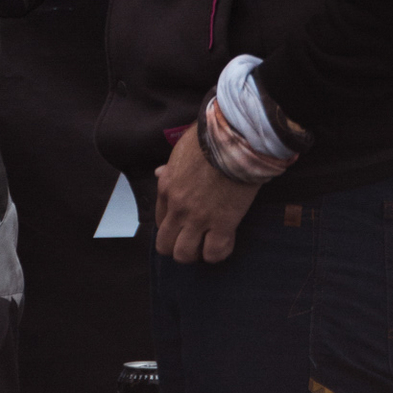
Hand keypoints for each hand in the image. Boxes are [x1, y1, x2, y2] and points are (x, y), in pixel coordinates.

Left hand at [154, 124, 257, 263]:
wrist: (233, 138)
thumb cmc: (209, 139)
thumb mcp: (181, 151)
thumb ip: (170, 167)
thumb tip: (159, 173)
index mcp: (166, 187)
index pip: (159, 221)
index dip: (172, 226)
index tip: (185, 224)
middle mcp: (177, 207)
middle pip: (165, 245)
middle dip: (178, 247)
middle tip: (195, 240)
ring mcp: (198, 217)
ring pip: (185, 255)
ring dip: (196, 254)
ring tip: (208, 244)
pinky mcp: (222, 223)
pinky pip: (214, 253)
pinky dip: (218, 253)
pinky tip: (226, 241)